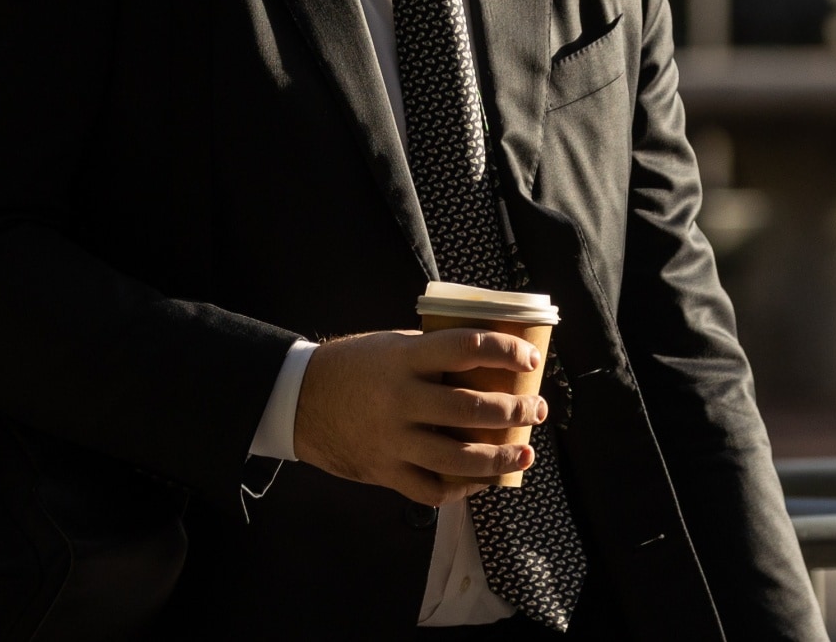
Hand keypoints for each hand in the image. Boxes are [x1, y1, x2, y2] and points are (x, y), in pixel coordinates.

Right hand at [293, 328, 548, 505]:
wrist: (299, 400)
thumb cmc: (353, 366)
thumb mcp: (391, 345)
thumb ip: (432, 354)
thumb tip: (488, 360)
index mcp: (403, 358)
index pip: (466, 347)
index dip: (505, 351)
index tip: (530, 359)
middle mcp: (399, 399)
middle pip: (471, 408)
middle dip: (515, 411)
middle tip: (536, 410)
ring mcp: (392, 440)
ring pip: (459, 458)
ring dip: (501, 458)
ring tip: (525, 453)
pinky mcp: (384, 471)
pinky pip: (432, 489)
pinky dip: (463, 488)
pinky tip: (483, 481)